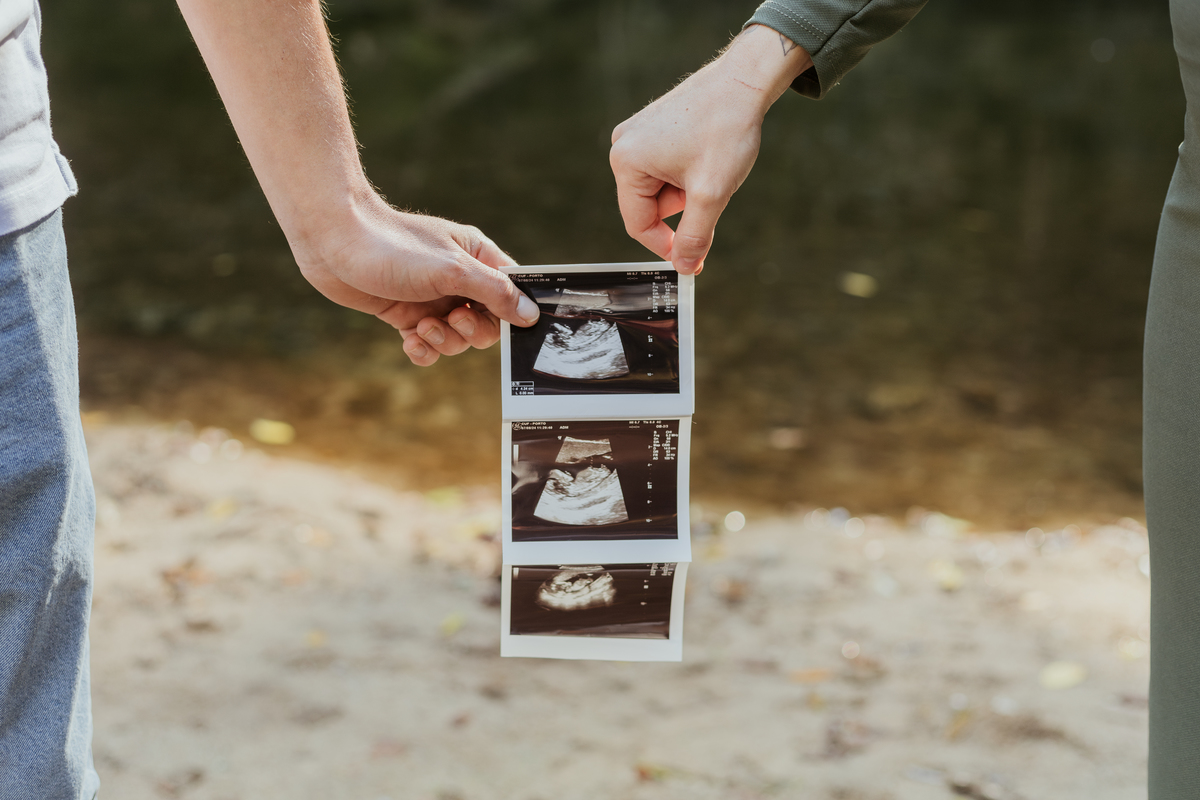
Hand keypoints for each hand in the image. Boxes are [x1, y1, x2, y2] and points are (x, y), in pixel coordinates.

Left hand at [293, 193, 539, 365]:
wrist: (332, 242)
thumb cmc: (393, 246)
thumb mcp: (453, 270)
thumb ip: (495, 293)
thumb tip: (531, 314)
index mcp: (477, 258)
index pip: (511, 292)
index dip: (511, 312)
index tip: (503, 323)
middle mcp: (457, 280)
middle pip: (487, 323)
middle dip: (471, 331)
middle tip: (451, 318)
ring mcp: (431, 298)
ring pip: (457, 338)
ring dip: (444, 341)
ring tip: (421, 327)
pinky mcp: (404, 314)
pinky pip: (427, 345)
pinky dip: (422, 350)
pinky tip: (409, 341)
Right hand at [609, 24, 810, 274]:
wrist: (744, 82)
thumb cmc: (725, 129)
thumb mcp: (711, 193)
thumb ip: (695, 236)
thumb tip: (684, 267)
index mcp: (626, 162)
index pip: (638, 225)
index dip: (666, 246)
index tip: (694, 259)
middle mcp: (623, 147)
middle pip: (650, 207)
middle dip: (683, 208)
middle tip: (712, 190)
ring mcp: (636, 136)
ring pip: (660, 190)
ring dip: (687, 190)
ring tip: (711, 165)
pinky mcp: (652, 130)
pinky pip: (666, 170)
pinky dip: (688, 173)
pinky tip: (706, 154)